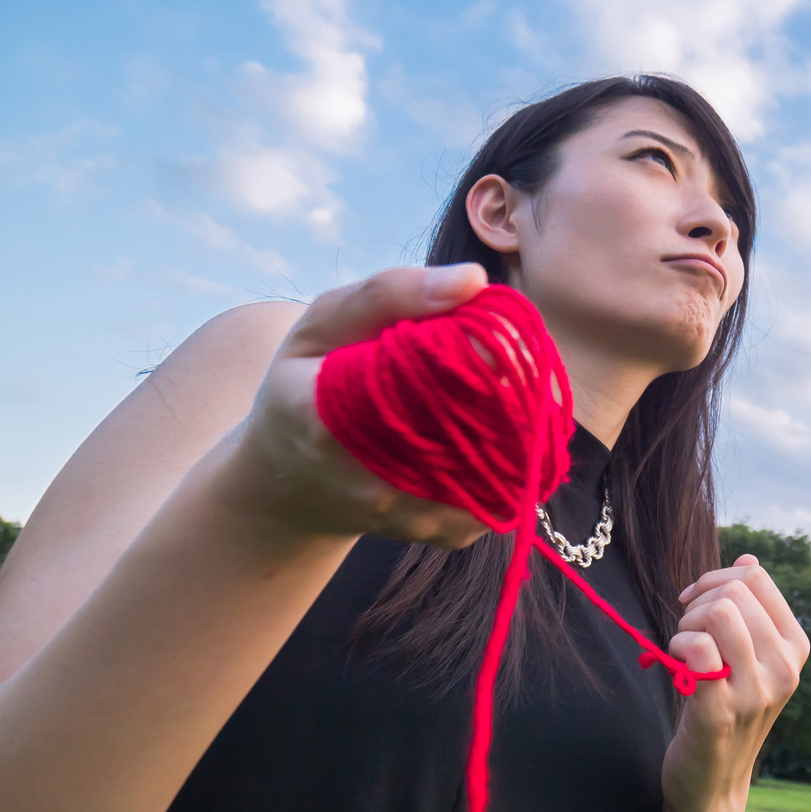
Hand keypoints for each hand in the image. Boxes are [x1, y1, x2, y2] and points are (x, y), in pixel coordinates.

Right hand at [219, 263, 495, 547]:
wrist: (293, 483)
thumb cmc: (307, 386)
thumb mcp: (322, 325)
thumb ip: (389, 293)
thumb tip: (473, 279)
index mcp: (328, 417)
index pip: (423, 380)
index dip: (474, 351)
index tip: (489, 327)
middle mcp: (373, 482)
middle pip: (478, 424)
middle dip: (505, 383)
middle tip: (508, 352)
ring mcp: (414, 515)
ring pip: (504, 461)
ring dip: (517, 418)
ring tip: (501, 385)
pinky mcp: (446, 532)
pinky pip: (506, 487)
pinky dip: (514, 451)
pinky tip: (493, 423)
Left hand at [661, 554, 810, 811]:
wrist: (712, 783)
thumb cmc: (724, 711)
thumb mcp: (748, 659)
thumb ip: (750, 612)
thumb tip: (748, 560)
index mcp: (795, 648)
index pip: (756, 578)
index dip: (716, 578)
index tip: (695, 602)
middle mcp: (784, 668)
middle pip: (734, 592)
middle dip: (698, 601)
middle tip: (687, 630)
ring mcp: (757, 692)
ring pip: (720, 613)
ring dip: (688, 622)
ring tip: (683, 647)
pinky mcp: (721, 711)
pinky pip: (697, 648)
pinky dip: (678, 645)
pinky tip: (676, 664)